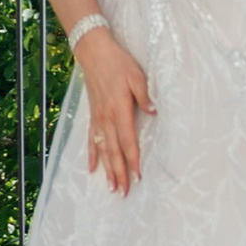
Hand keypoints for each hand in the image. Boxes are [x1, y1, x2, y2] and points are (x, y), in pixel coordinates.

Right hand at [76, 26, 156, 191]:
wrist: (94, 53)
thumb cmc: (118, 63)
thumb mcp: (137, 76)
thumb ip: (145, 96)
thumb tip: (154, 112)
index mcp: (120, 111)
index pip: (128, 141)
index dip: (133, 160)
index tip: (138, 176)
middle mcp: (107, 119)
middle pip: (114, 152)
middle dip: (120, 173)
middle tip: (124, 192)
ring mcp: (97, 119)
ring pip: (102, 150)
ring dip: (107, 169)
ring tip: (111, 187)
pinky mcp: (92, 116)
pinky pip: (91, 140)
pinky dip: (92, 155)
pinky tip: (92, 168)